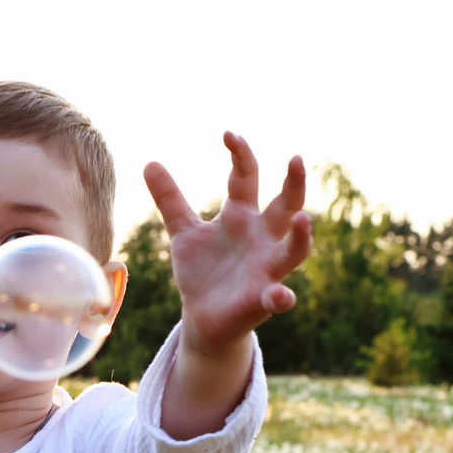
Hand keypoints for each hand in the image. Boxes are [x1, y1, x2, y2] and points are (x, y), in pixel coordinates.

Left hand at [142, 133, 312, 359]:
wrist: (202, 318)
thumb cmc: (202, 271)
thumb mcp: (184, 233)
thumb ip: (171, 200)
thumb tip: (149, 163)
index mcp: (242, 216)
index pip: (246, 177)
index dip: (240, 154)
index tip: (228, 134)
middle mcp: (261, 238)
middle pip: (285, 205)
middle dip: (294, 183)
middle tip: (297, 158)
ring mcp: (266, 269)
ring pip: (293, 250)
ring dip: (301, 236)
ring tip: (303, 218)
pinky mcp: (262, 300)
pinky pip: (278, 298)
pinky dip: (281, 297)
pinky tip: (280, 296)